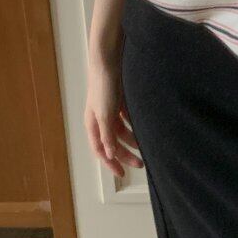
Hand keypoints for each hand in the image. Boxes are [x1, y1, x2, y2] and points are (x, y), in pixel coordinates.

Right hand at [84, 56, 143, 178]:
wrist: (108, 63)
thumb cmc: (104, 89)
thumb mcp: (106, 115)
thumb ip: (107, 136)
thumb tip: (109, 156)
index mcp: (93, 125)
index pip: (101, 151)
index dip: (111, 164)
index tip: (122, 174)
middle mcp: (99, 120)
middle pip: (112, 143)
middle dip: (125, 154)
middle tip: (140, 163)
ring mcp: (108, 111)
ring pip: (120, 132)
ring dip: (131, 140)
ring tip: (144, 146)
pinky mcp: (117, 101)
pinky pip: (125, 120)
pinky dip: (132, 126)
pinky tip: (142, 129)